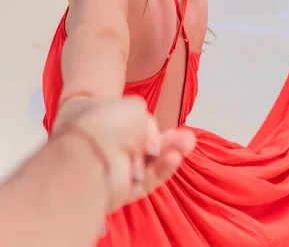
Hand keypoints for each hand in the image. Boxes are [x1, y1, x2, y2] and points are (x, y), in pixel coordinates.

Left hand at [55, 96, 195, 212]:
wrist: (88, 148)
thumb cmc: (103, 121)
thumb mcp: (134, 108)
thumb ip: (147, 123)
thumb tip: (151, 142)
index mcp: (97, 120)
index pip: (127, 123)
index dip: (147, 123)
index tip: (161, 121)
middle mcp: (102, 146)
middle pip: (141, 146)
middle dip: (166, 142)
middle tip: (187, 137)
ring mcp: (109, 169)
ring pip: (146, 164)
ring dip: (169, 154)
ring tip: (188, 143)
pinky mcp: (118, 191)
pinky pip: (145, 181)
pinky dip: (161, 169)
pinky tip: (175, 158)